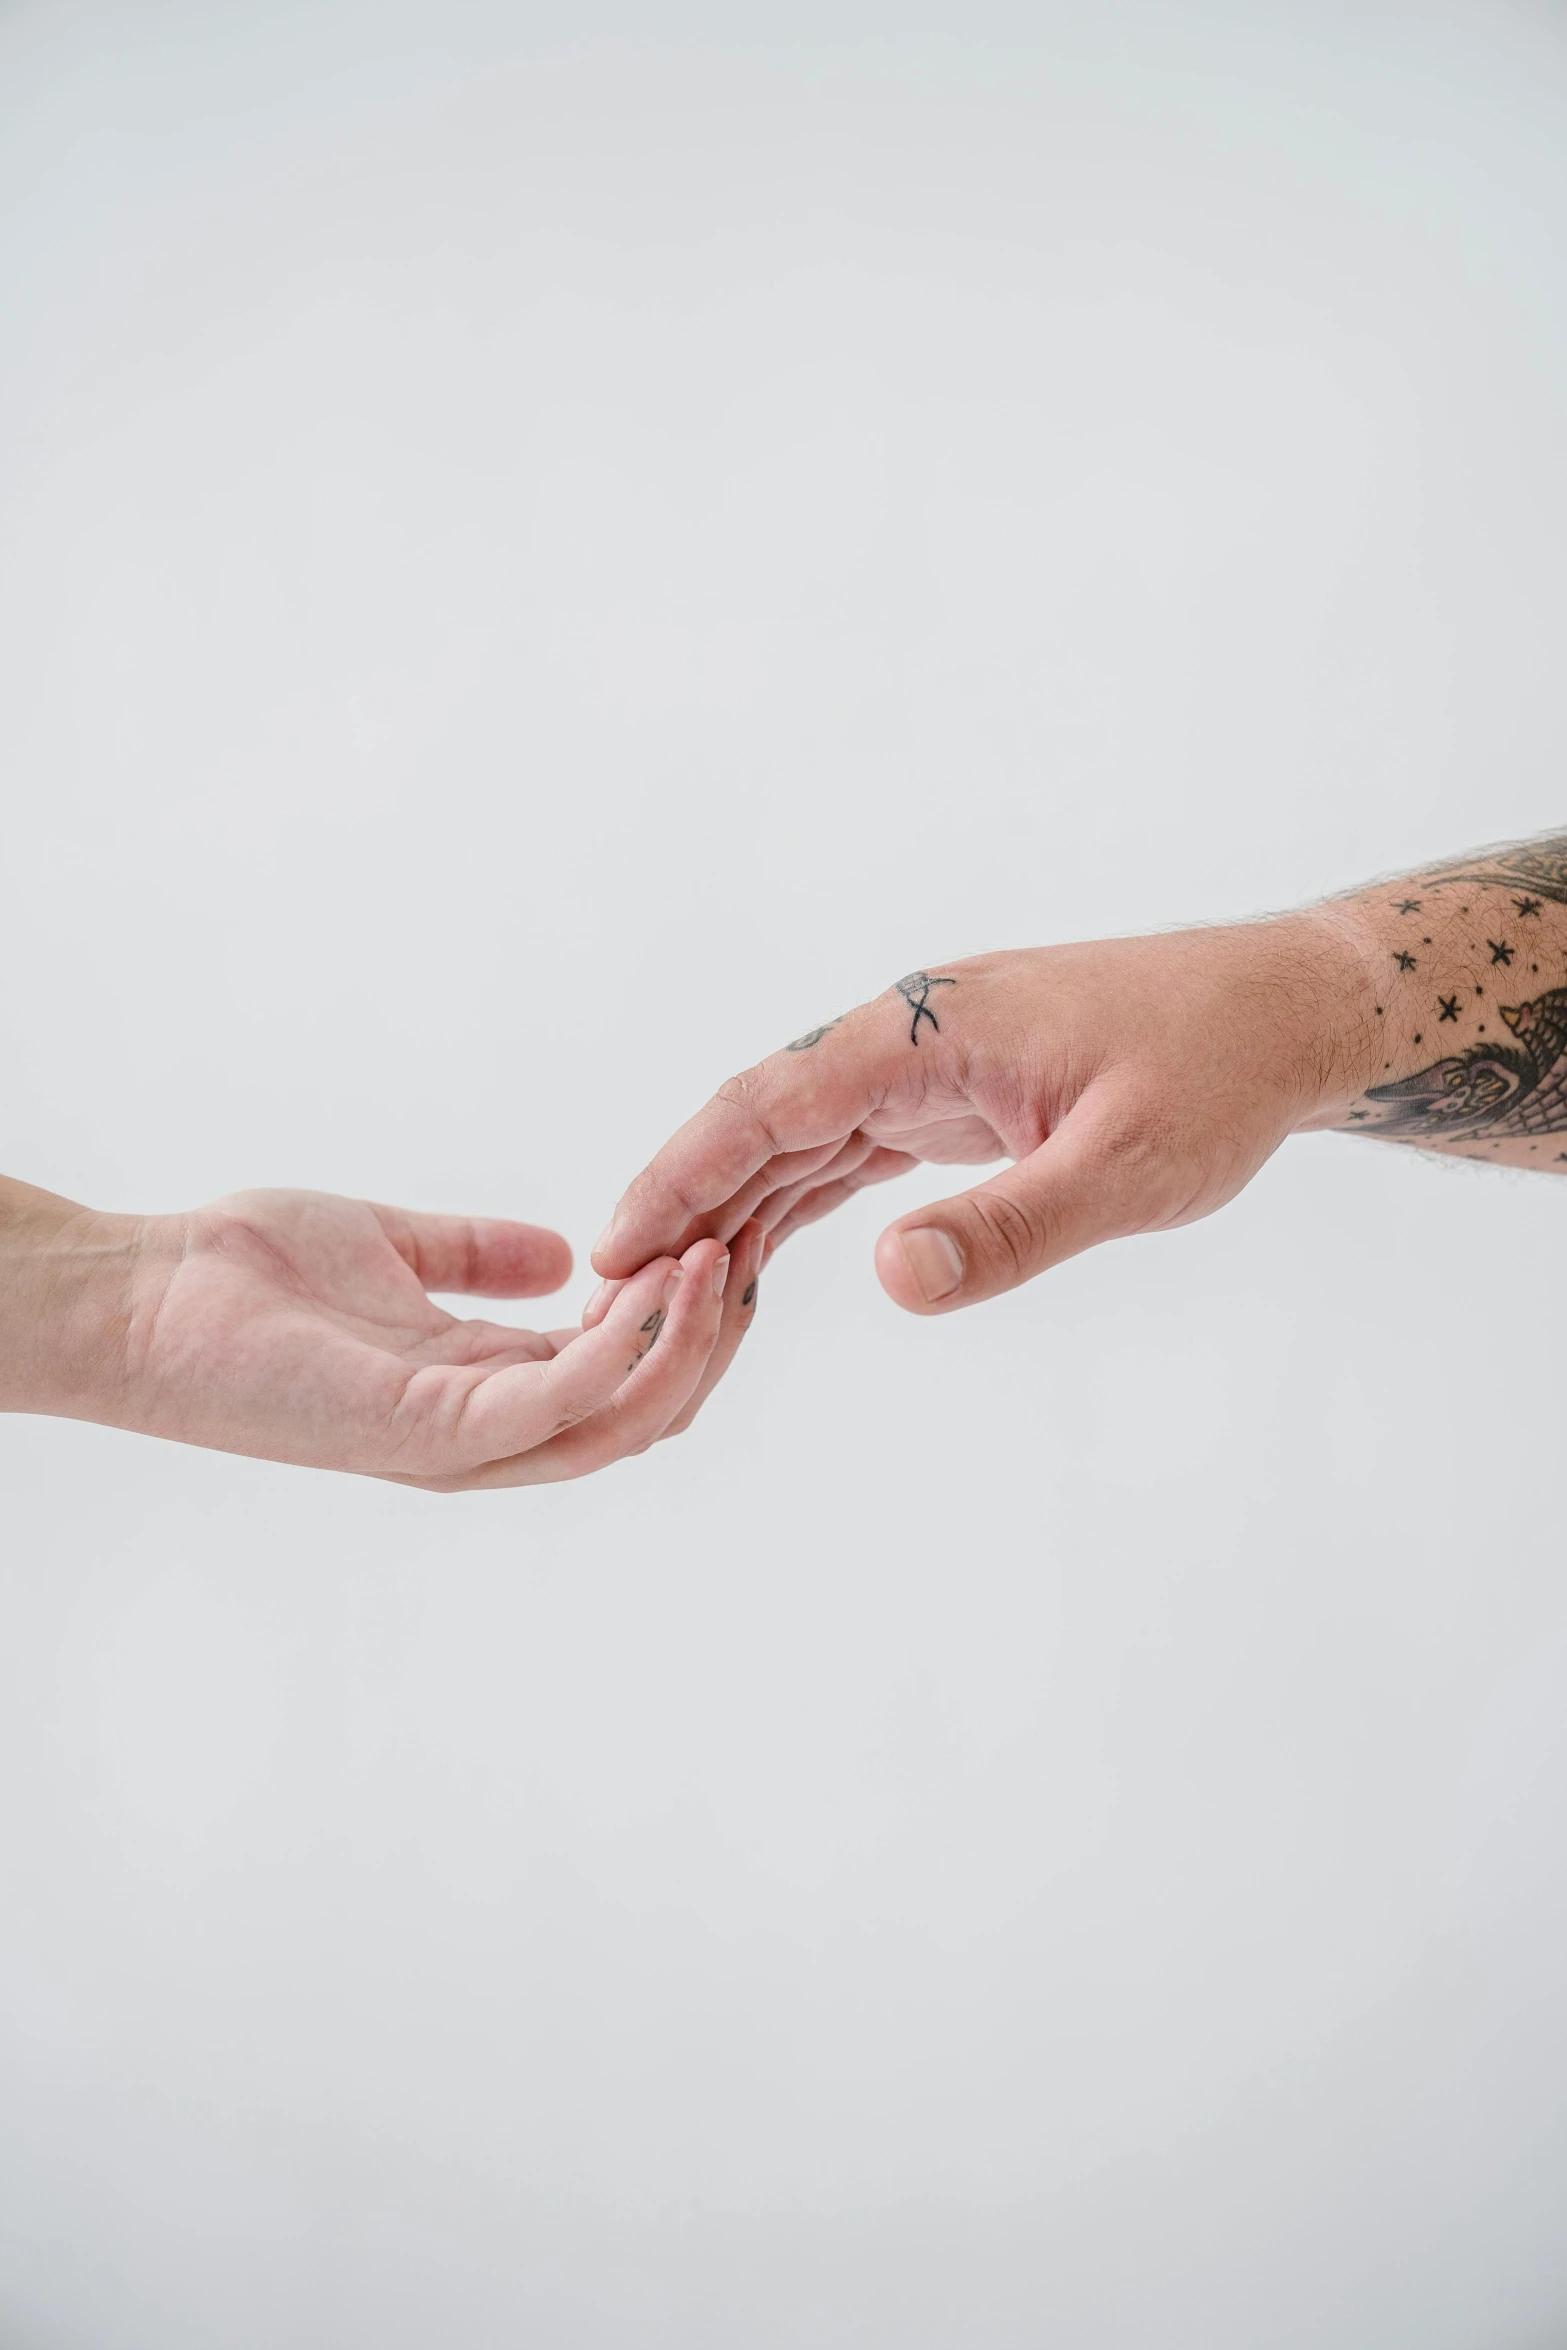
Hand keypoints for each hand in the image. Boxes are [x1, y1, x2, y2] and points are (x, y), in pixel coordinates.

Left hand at [0, 1181, 764, 1487]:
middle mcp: (483, 1432)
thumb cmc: (244, 1277)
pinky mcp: (428, 1431)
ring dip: (684, 1345)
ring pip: (618, 1424)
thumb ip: (478, 1256)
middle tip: (747, 1253)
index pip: (617, 1376)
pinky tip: (660, 1281)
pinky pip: (557, 1406)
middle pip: (639, 1414)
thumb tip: (565, 1255)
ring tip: (721, 1259)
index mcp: (480, 1388)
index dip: (680, 1314)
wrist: (143, 1298)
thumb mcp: (392, 1247)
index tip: (720, 1235)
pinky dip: (624, 1351)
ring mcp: (459, 1442)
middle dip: (708, 1340)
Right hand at [590, 918, 1371, 1314]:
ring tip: (662, 1302)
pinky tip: (751, 1261)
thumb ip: (1010, 1226)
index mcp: (924, 1032)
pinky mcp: (952, 1097)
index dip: (681, 1174)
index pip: (767, 1101)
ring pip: (796, 1141)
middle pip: (760, 1121)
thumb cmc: (1217, 1075)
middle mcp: (907, 1039)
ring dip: (730, 1214)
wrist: (1287, 1013)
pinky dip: (792, 1206)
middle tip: (609, 1306)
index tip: (610, 1247)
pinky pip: (846, 1154)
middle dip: (682, 1208)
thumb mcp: (1127, 1167)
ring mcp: (926, 1066)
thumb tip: (891, 1281)